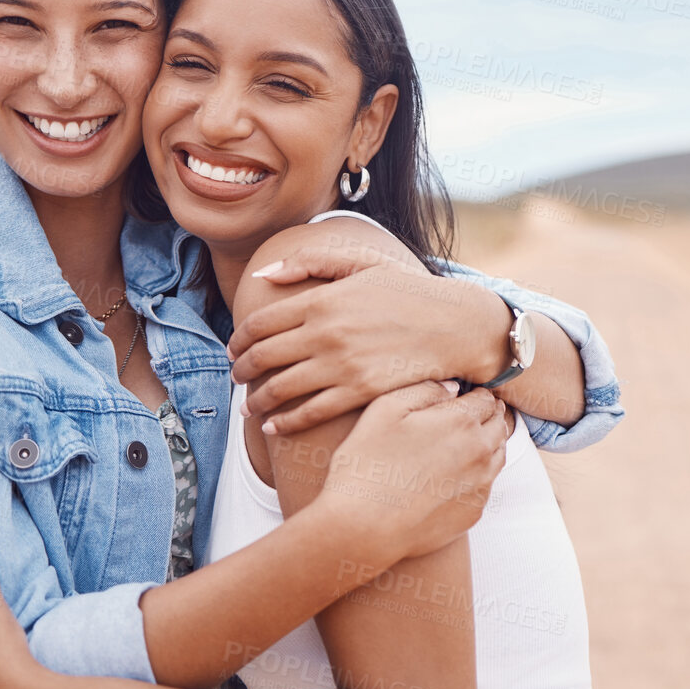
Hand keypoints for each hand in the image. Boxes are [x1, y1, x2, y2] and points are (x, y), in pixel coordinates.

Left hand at [229, 244, 508, 435]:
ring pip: (280, 388)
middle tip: (236, 377)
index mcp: (321, 299)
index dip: (239, 339)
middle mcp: (325, 332)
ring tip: (249, 406)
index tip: (234, 348)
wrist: (455, 325)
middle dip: (241, 370)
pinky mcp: (359, 392)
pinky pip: (309, 412)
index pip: (261, 323)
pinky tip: (272, 426)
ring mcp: (341, 365)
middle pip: (263, 357)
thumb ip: (311, 262)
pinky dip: (284, 422)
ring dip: (256, 400)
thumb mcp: (363, 262)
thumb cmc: (409, 291)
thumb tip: (264, 274)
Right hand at [314, 380, 512, 560]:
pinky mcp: (473, 512)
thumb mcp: (385, 409)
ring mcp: (480, 485)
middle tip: (470, 414)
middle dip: (487, 415)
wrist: (364, 526)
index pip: (485, 398)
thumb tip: (452, 388)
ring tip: (466, 440)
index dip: (474, 393)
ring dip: (488, 443)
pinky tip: (456, 473)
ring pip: (498, 454)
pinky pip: (486, 485)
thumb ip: (424, 390)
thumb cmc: (367, 464)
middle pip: (498, 424)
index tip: (464, 395)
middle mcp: (480, 452)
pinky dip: (479, 474)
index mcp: (461, 421)